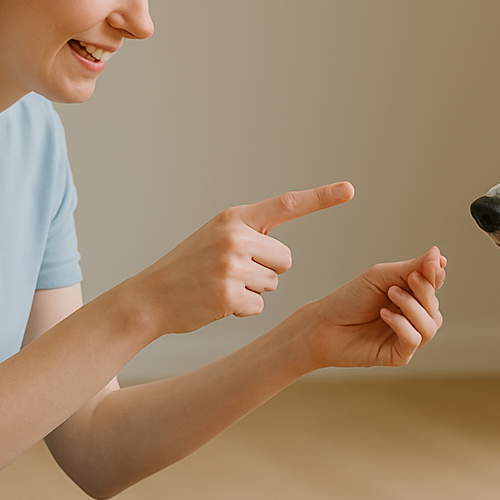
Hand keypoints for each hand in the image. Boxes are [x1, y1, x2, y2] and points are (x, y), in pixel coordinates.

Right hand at [131, 182, 353, 335]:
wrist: (149, 297)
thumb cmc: (188, 269)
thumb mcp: (215, 238)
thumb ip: (248, 235)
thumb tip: (284, 254)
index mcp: (234, 217)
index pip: (286, 204)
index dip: (321, 196)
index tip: (350, 188)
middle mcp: (235, 236)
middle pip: (286, 259)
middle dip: (268, 271)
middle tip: (232, 273)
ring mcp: (231, 264)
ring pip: (274, 283)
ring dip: (253, 291)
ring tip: (220, 286)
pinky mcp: (228, 293)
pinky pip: (259, 305)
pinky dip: (243, 310)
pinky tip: (217, 303)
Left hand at [296, 246, 446, 368]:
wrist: (324, 324)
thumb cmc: (350, 299)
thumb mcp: (381, 277)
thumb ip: (412, 267)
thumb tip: (438, 254)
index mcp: (410, 296)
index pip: (434, 285)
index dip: (436, 275)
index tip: (434, 263)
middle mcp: (412, 317)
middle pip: (435, 305)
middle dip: (423, 291)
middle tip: (402, 282)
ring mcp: (408, 337)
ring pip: (431, 325)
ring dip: (413, 307)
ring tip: (391, 295)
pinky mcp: (399, 355)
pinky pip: (414, 340)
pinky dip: (402, 325)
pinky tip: (384, 315)